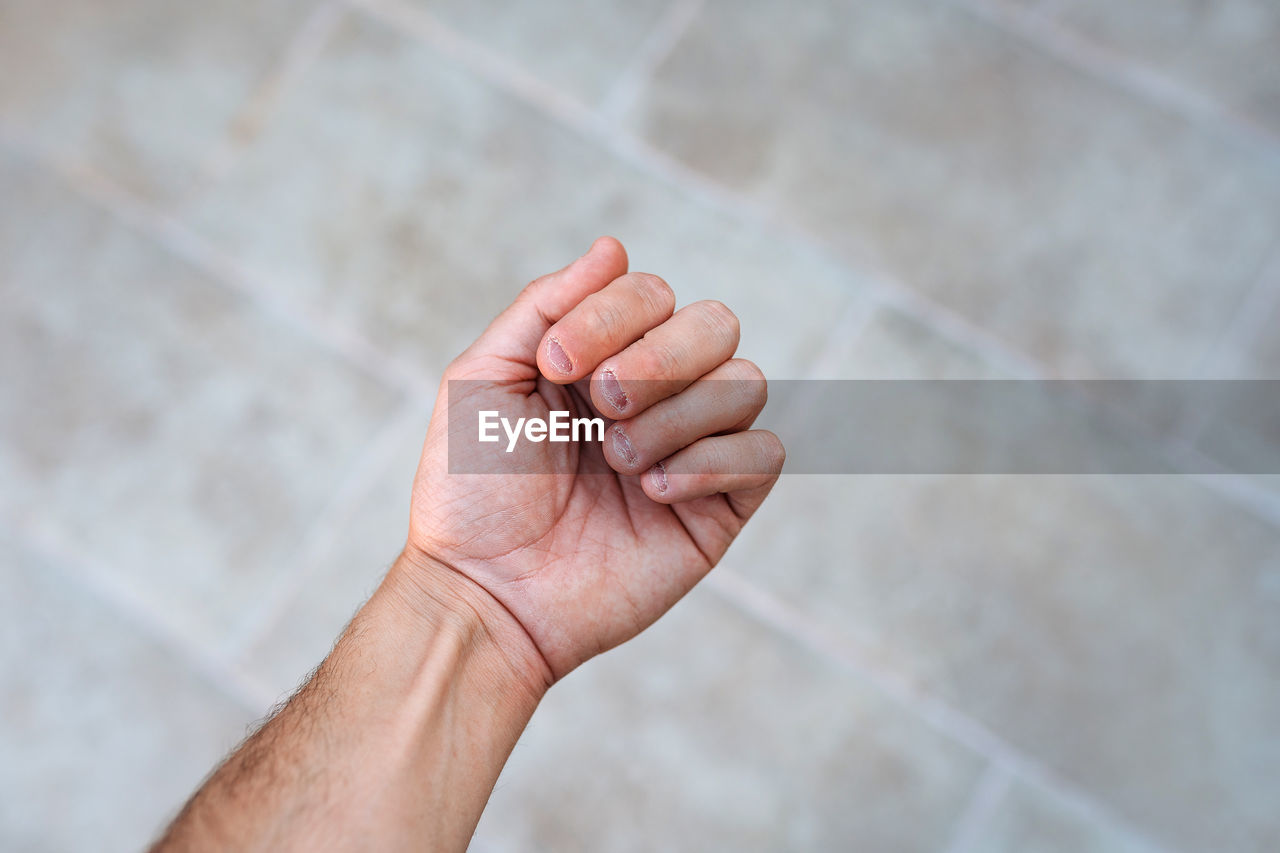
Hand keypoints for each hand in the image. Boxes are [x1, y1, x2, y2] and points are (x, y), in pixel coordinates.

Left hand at [400, 237, 783, 683]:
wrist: (485, 593)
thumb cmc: (472, 492)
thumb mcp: (482, 379)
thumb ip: (545, 305)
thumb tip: (613, 247)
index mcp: (602, 357)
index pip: (651, 293)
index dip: (614, 314)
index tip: (556, 365)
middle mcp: (656, 395)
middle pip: (716, 325)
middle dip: (660, 356)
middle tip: (602, 404)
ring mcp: (690, 451)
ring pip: (746, 385)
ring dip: (678, 414)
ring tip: (617, 460)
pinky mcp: (718, 510)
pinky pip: (763, 455)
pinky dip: (711, 462)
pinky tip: (651, 492)